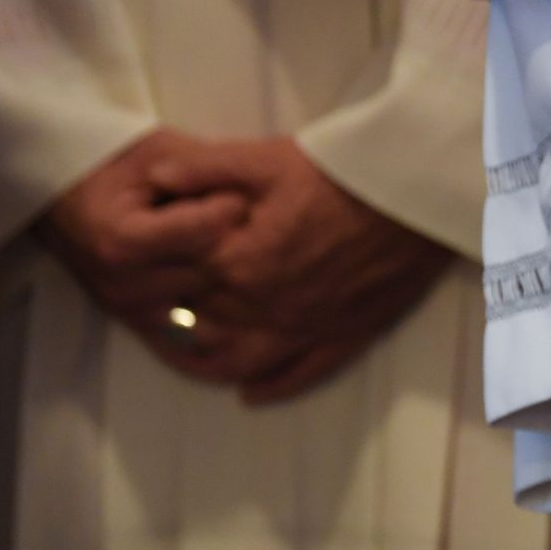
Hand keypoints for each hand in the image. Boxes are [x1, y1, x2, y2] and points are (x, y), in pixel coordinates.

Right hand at [41, 130, 250, 378]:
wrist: (68, 191)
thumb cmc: (115, 164)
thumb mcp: (158, 152)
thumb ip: (201, 168)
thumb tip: (250, 191)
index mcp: (122, 240)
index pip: (201, 234)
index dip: (230, 209)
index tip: (242, 192)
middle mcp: (125, 284)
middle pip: (211, 272)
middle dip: (241, 245)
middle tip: (260, 223)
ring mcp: (132, 310)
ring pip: (212, 303)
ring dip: (235, 278)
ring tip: (247, 249)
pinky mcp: (141, 324)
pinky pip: (193, 338)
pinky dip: (224, 318)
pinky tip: (248, 301)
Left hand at [145, 136, 454, 404]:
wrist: (416, 192)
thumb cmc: (343, 170)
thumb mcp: (267, 158)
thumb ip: (204, 168)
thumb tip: (153, 177)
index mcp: (237, 259)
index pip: (174, 275)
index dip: (150, 269)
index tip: (134, 265)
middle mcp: (263, 306)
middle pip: (199, 321)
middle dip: (171, 314)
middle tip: (148, 309)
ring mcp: (303, 328)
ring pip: (236, 361)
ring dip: (206, 362)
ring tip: (190, 355)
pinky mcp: (343, 336)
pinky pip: (296, 375)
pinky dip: (268, 387)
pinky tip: (250, 391)